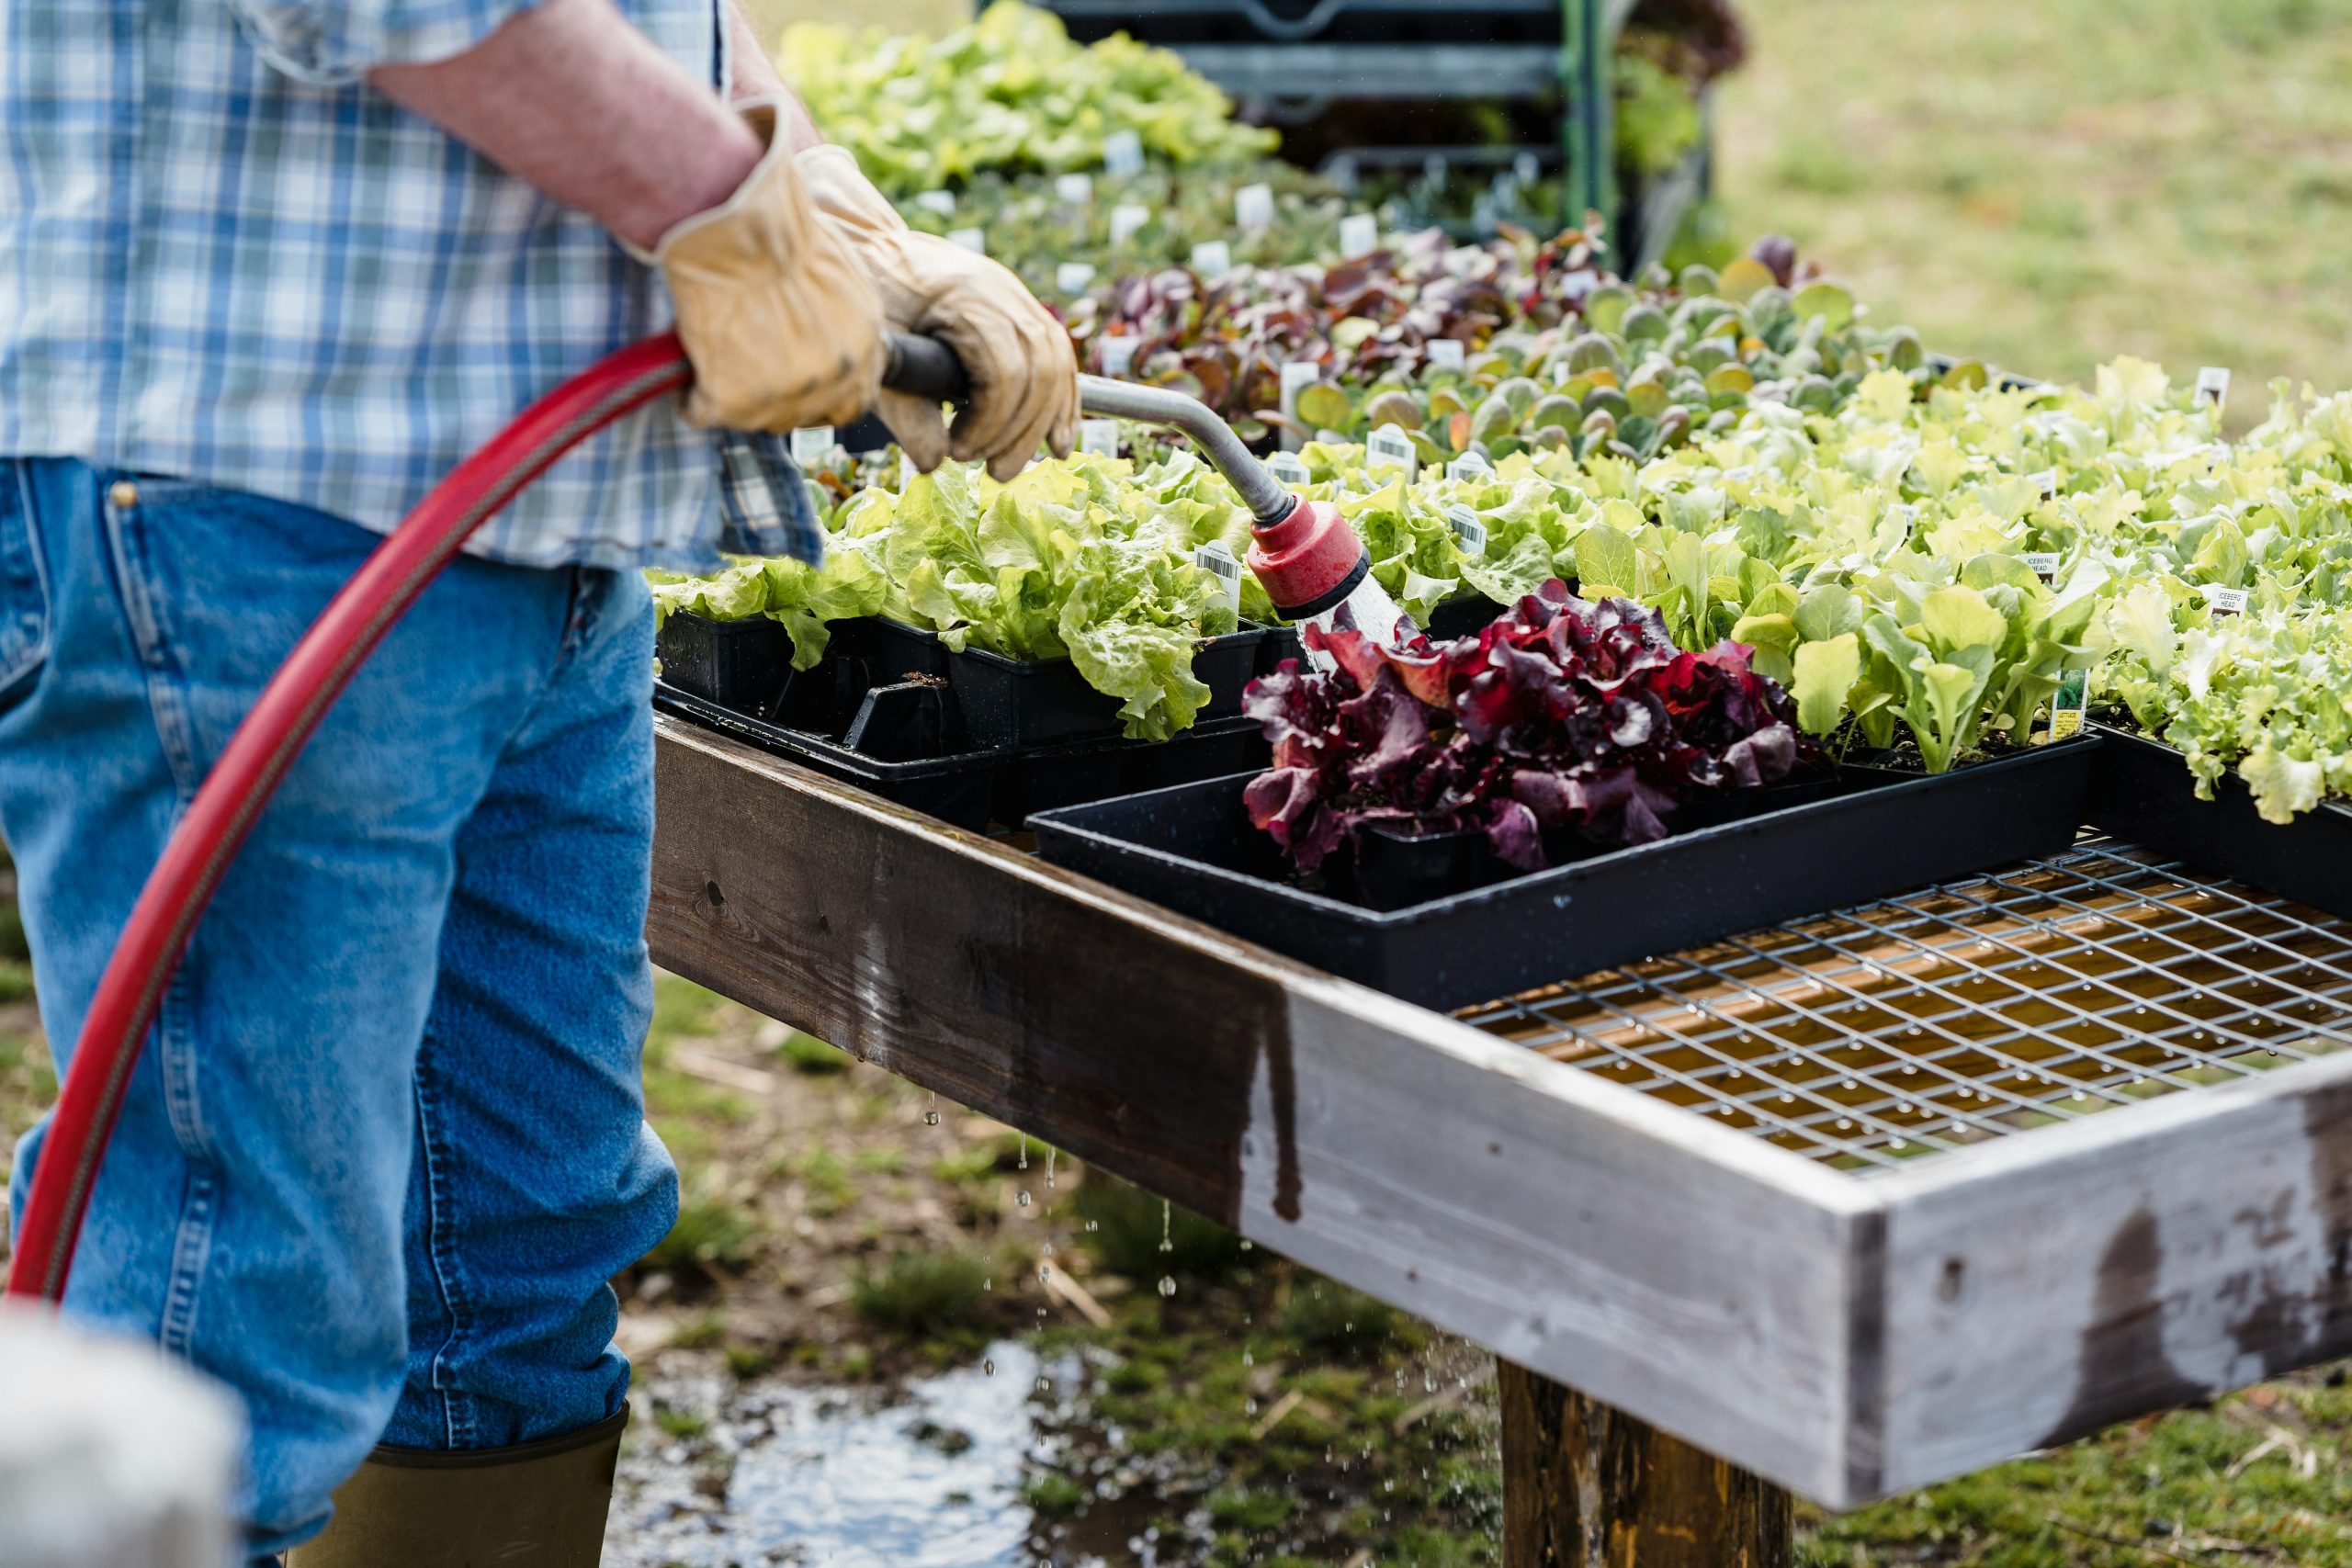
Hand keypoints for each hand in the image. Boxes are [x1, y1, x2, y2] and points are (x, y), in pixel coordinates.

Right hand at [654, 105, 884, 432]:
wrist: (733, 224)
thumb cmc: (775, 227)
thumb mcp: (835, 272)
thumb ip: (839, 318)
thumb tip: (820, 332)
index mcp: (865, 343)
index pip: (854, 400)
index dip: (824, 396)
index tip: (799, 385)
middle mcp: (834, 376)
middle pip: (806, 415)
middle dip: (779, 399)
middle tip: (748, 372)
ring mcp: (786, 394)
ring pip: (757, 419)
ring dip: (736, 395)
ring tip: (715, 360)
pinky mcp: (733, 400)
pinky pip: (703, 411)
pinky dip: (692, 396)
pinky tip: (688, 372)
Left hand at [796, 146, 1078, 482]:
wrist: (872, 242)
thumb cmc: (868, 295)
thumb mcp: (877, 353)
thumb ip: (903, 410)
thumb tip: (935, 463)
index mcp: (966, 297)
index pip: (1005, 372)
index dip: (989, 424)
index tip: (958, 452)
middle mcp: (1002, 291)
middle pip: (1040, 372)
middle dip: (1020, 433)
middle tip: (991, 472)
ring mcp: (1017, 295)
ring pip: (1056, 364)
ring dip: (1043, 424)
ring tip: (1012, 465)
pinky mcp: (1020, 306)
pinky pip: (1058, 355)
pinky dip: (1061, 401)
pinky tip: (1058, 439)